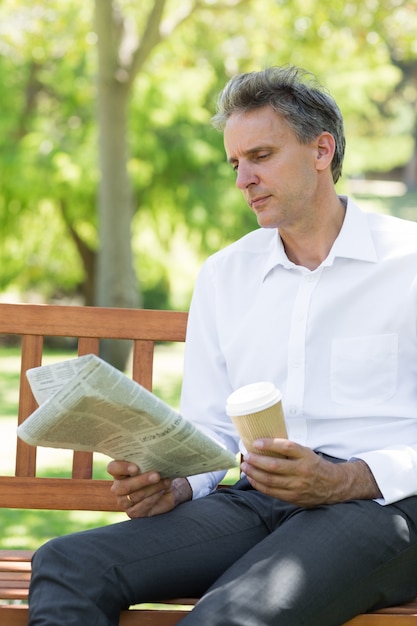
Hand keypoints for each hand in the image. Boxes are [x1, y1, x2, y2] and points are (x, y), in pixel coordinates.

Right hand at [107, 460, 191, 518]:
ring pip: (135, 496)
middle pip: (124, 486)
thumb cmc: (158, 473)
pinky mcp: (132, 513)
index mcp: (120, 471)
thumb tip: (154, 457)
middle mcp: (118, 487)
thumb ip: (148, 462)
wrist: (168, 489)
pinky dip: (153, 498)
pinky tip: (161, 492)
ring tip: (164, 482)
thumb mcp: (153, 465)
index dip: (122, 468)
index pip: (113, 468)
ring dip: (152, 489)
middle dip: (141, 480)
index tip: (136, 468)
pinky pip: (140, 507)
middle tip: (156, 475)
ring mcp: (124, 501)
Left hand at [241, 439, 381, 506]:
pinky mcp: (293, 497)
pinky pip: (271, 492)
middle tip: (246, 456)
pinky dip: (259, 485)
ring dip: (254, 473)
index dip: (269, 444)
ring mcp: (297, 486)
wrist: (333, 486)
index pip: (286, 447)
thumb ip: (289, 451)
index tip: (256, 442)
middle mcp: (302, 471)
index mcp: (306, 456)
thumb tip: (263, 445)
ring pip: (270, 480)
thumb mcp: (306, 453)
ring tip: (245, 467)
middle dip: (256, 461)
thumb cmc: (315, 466)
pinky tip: (252, 479)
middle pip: (274, 466)